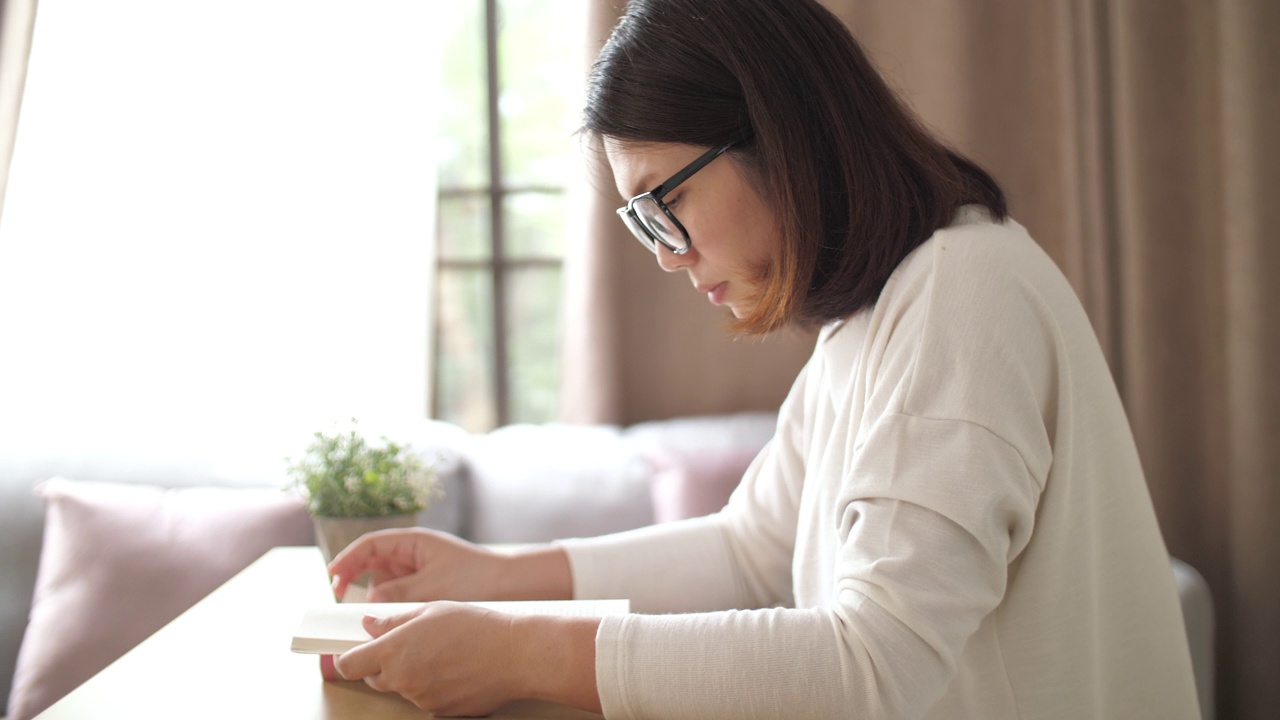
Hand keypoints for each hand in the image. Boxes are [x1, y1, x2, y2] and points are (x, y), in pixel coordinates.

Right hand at [327, 528, 503, 602]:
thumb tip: (369, 599)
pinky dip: (388, 604)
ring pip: (383, 581)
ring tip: (362, 611)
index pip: (371, 545)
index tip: (332, 575)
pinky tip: (384, 618)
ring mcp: (418, 570)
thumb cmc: (475, 578)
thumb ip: (398, 591)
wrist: (510, 587)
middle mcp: (413, 554)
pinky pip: (397, 594)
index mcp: (414, 542)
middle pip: (372, 562)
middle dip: (353, 577)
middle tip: (338, 597)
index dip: (348, 558)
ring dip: (371, 594)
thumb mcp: (432, 586)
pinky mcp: (425, 588)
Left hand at [334, 602, 603, 715]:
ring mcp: (421, 699)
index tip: (351, 651)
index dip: (349, 658)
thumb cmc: (477, 626)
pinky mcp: (439, 712)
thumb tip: (371, 624)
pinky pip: (424, 698)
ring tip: (441, 653)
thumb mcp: (431, 609)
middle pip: (375, 678)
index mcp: (394, 650)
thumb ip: (394, 619)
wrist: (516, 654)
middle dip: (384, 663)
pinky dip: (432, 686)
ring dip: (412, 674)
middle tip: (409, 645)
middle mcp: (403, 679)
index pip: (350, 664)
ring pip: (402, 687)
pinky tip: (454, 668)